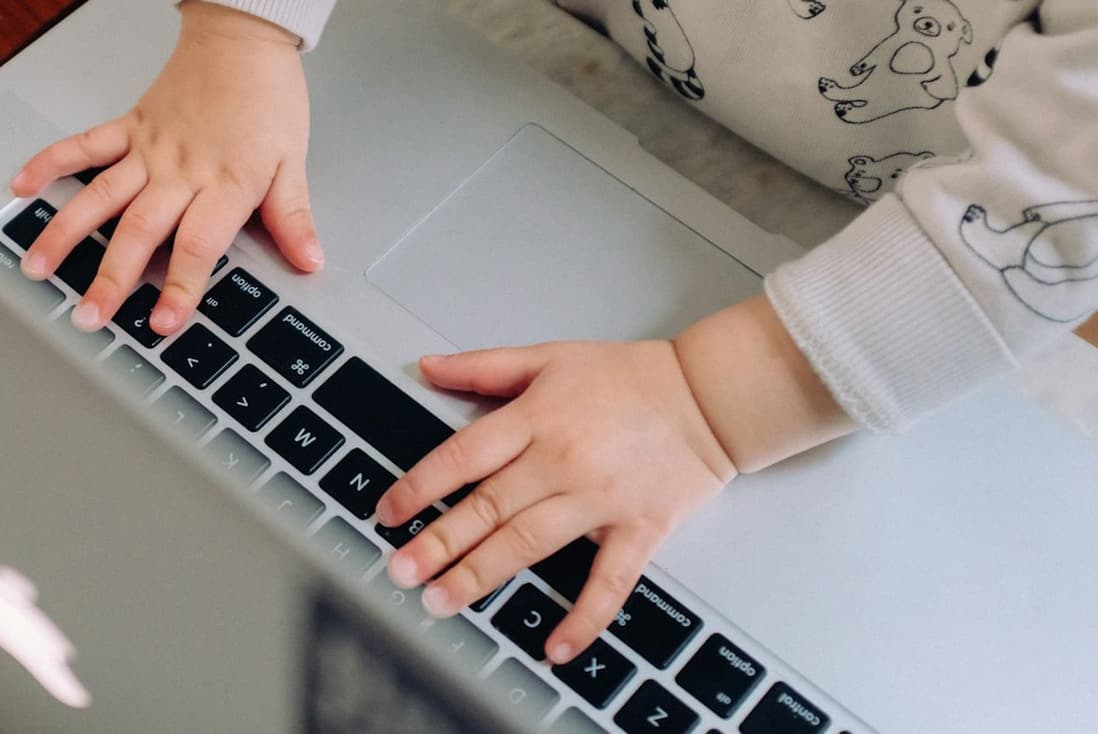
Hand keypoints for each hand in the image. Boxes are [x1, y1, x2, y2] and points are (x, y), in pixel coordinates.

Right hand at [10, 1, 321, 334]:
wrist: (243, 38)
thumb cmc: (267, 97)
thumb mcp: (292, 161)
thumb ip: (292, 216)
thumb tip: (308, 260)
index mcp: (224, 184)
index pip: (198, 245)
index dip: (180, 286)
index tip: (163, 321)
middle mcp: (180, 171)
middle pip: (139, 231)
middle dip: (111, 278)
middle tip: (88, 315)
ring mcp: (148, 150)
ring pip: (100, 197)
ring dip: (66, 234)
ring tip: (37, 267)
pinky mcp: (129, 127)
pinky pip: (84, 146)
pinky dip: (50, 163)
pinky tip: (21, 187)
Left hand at [375, 296, 852, 664]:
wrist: (709, 395)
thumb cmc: (631, 376)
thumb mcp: (549, 356)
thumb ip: (484, 367)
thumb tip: (427, 367)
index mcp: (535, 419)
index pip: (462, 457)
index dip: (420, 487)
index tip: (388, 513)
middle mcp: (561, 461)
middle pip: (487, 508)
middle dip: (438, 543)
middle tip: (399, 571)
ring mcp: (599, 500)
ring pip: (529, 544)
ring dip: (482, 575)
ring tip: (441, 601)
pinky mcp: (638, 530)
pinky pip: (608, 582)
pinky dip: (584, 617)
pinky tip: (555, 645)